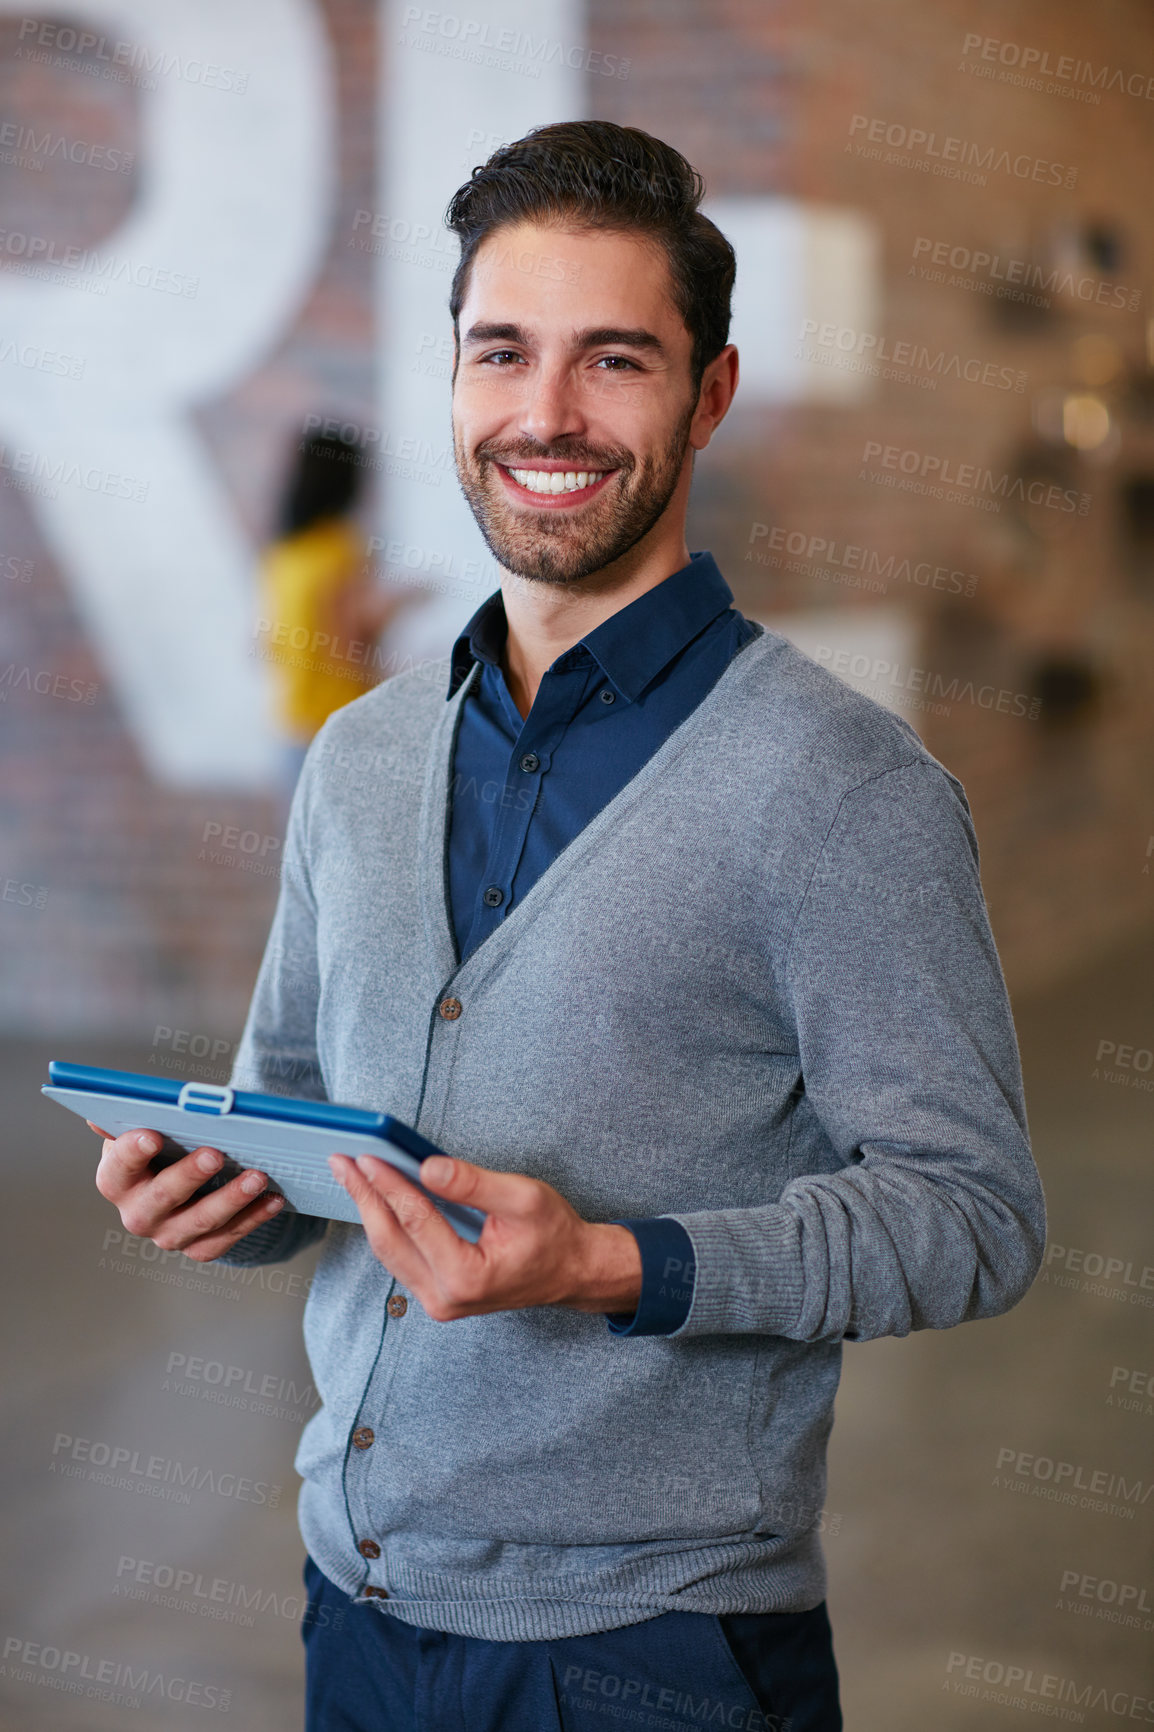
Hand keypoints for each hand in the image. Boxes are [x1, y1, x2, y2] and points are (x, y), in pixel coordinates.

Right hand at [91, 1123, 284, 1261]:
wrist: (181, 1185)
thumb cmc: (161, 1149)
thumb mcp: (144, 1129)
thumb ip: (134, 1117)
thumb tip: (106, 1109)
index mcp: (117, 1180)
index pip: (120, 1167)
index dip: (133, 1152)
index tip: (152, 1135)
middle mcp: (138, 1214)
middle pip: (162, 1197)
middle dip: (190, 1175)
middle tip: (216, 1154)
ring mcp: (168, 1235)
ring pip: (200, 1222)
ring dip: (232, 1199)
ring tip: (259, 1177)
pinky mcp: (198, 1248)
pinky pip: (226, 1238)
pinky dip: (253, 1218)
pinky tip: (273, 1199)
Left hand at [328, 1152, 641, 1321]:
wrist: (571, 1271)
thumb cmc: (554, 1234)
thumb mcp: (523, 1197)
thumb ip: (473, 1184)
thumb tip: (427, 1167)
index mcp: (467, 1275)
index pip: (415, 1220)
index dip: (388, 1184)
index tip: (366, 1157)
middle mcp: (445, 1297)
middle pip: (389, 1240)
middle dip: (364, 1197)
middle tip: (341, 1162)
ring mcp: (439, 1302)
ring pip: (389, 1252)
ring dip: (369, 1211)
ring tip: (351, 1177)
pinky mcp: (437, 1297)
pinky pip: (400, 1259)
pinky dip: (386, 1227)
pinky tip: (377, 1201)